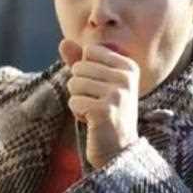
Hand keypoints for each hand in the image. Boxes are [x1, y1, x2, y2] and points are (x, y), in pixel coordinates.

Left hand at [59, 39, 139, 168]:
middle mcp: (126, 78)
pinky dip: (78, 113)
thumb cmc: (106, 113)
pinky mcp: (104, 111)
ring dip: (78, 100)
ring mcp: (117, 94)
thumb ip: (80, 61)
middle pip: (79, 67)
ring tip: (95, 112)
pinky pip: (73, 101)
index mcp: (128, 66)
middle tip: (97, 103)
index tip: (101, 88)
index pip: (89, 51)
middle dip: (80, 87)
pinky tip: (92, 121)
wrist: (119, 150)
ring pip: (74, 83)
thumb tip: (63, 42)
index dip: (86, 70)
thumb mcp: (96, 83)